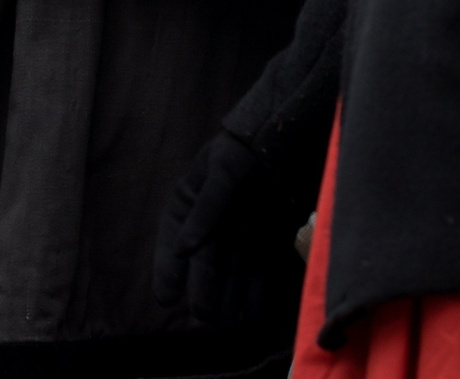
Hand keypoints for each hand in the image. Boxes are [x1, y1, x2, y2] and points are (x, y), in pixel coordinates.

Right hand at [156, 131, 276, 324]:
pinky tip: (255, 313)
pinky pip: (258, 273)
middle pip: (204, 263)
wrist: (293, 138)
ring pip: (231, 274)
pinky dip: (257, 293)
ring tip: (229, 321)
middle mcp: (212, 222)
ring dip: (230, 298)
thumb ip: (207, 209)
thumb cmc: (251, 148)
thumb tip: (184, 249)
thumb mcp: (225, 170)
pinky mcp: (267, 241)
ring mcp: (240, 234)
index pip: (173, 239)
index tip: (166, 297)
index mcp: (190, 201)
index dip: (168, 270)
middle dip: (204, 290)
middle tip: (205, 315)